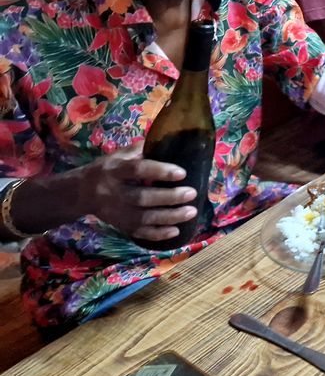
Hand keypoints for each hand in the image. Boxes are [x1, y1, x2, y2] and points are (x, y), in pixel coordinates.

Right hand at [75, 148, 197, 242]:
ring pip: (143, 218)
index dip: (160, 171)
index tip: (182, 173)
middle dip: (169, 197)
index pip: (138, 170)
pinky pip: (139, 233)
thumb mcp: (120, 154)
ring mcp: (115, 212)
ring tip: (191, 212)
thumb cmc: (109, 169)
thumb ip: (143, 150)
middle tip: (192, 193)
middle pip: (142, 197)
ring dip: (169, 217)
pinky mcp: (119, 225)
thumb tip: (171, 141)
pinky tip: (176, 231)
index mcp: (115, 170)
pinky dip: (158, 234)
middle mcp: (113, 192)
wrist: (81, 192)